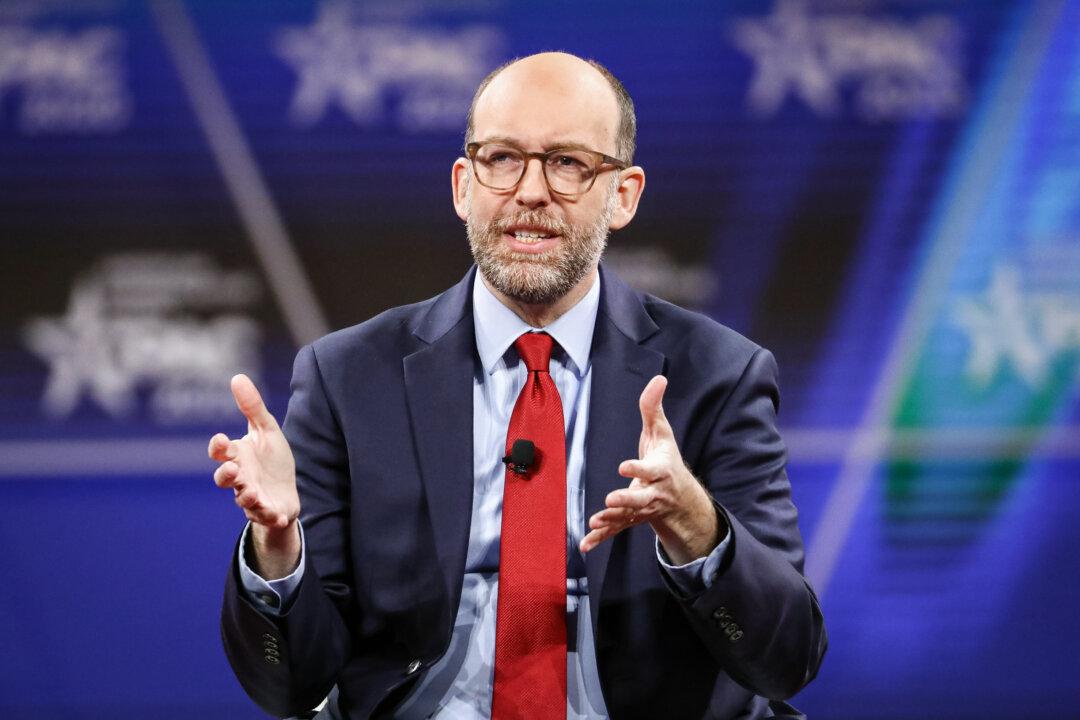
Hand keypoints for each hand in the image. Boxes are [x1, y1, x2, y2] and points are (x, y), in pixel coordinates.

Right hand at [209, 374, 300, 576]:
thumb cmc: (271, 459)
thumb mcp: (266, 430)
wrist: (286, 491)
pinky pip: (266, 517)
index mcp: (237, 456)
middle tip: (232, 469)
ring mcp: (252, 497)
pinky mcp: (268, 512)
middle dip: (226, 475)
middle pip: (224, 479)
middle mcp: (240, 478)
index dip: (218, 447)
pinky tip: (279, 516)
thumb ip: (252, 407)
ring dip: (247, 497)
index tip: (221, 440)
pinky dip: (271, 517)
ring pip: (243, 499)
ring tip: (252, 493)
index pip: (220, 452)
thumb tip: (237, 377)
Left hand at [580, 375, 720, 564]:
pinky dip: (600, 538)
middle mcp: (652, 493)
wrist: (678, 497)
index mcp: (659, 471)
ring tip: (596, 520)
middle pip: (640, 498)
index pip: (649, 469)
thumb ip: (654, 407)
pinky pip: (614, 530)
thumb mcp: (662, 432)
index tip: (623, 466)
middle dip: (626, 499)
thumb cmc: (665, 459)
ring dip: (611, 520)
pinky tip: (585, 544)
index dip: (637, 468)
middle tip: (611, 499)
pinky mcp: (629, 520)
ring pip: (625, 516)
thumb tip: (659, 378)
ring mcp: (640, 509)